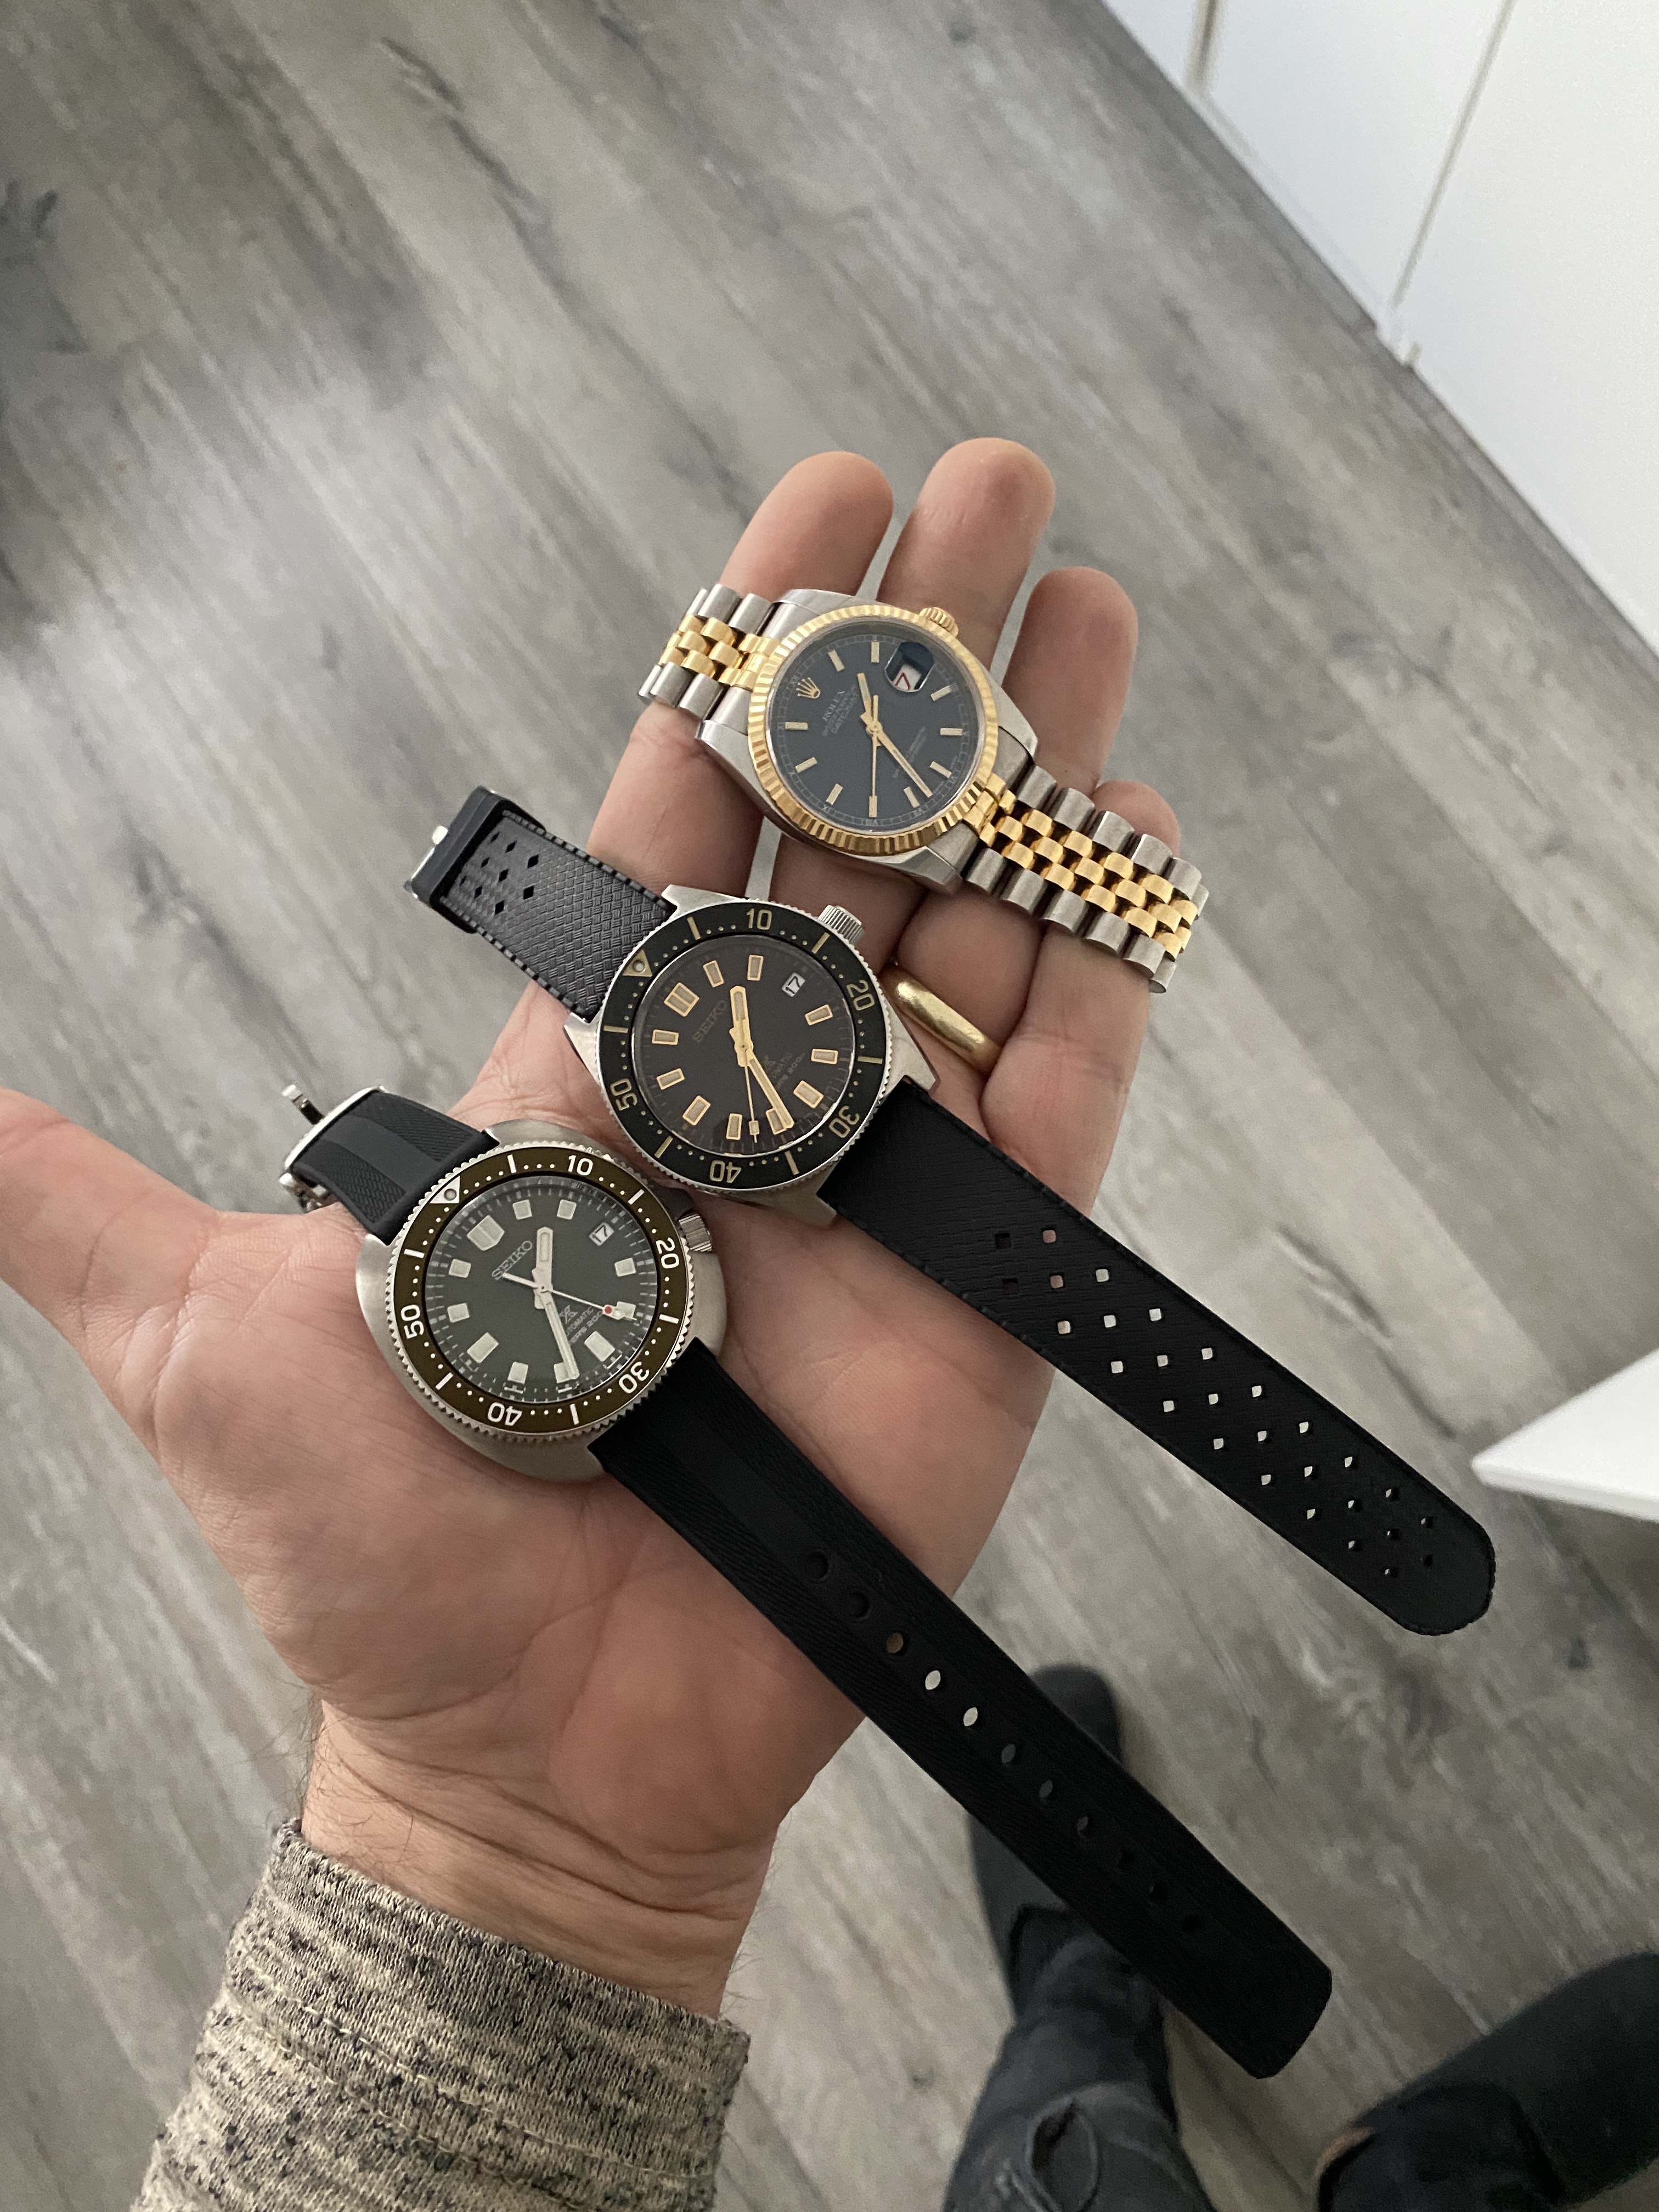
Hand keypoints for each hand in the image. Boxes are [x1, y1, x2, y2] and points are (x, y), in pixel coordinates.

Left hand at [0, 439, 1170, 2016]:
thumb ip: (81, 1203)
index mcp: (588, 1072)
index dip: (741, 660)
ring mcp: (874, 1175)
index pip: (676, 817)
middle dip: (910, 658)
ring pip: (968, 925)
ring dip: (1026, 763)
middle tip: (978, 486)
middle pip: (844, 832)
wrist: (547, 1751)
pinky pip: (1060, 1091)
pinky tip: (1122, 825)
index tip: (807, 516)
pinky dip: (1098, 960)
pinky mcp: (983, 1276)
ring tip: (1078, 602)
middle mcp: (743, 1092)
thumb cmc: (381, 1555)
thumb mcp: (203, 1345)